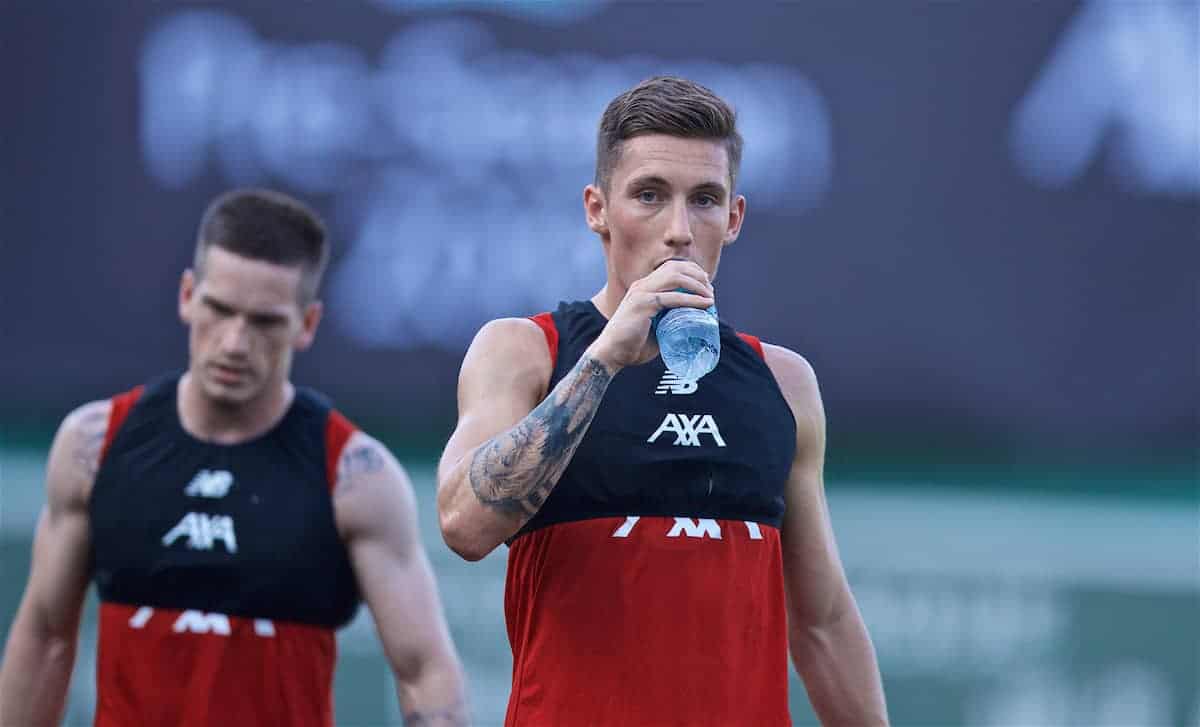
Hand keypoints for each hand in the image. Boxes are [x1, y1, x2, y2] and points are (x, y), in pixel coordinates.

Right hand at [589, 260, 714, 370]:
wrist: (611, 355)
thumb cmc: (632, 344)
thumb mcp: (655, 326)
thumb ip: (668, 320)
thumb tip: (692, 325)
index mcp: (643, 287)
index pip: (671, 267)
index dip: (692, 272)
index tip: (706, 286)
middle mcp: (642, 285)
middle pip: (675, 267)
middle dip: (697, 275)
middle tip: (711, 291)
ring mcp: (641, 293)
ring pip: (676, 278)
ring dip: (697, 285)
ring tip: (710, 297)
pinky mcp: (642, 305)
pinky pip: (672, 298)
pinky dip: (692, 300)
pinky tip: (705, 304)